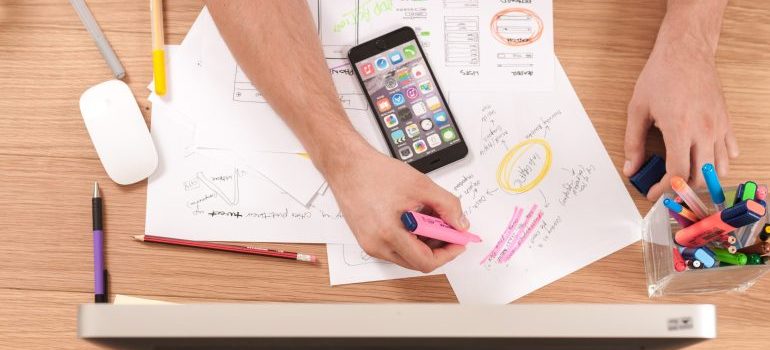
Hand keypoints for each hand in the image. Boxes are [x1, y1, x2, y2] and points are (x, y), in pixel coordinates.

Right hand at [322, 141, 468, 272]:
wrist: (347, 165)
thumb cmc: (375, 173)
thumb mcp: (421, 185)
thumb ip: (447, 206)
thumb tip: (460, 224)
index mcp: (389, 234)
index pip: (426, 262)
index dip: (448, 254)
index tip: (459, 242)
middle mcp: (376, 245)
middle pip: (417, 261)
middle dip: (438, 247)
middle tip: (449, 229)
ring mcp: (370, 244)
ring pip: (406, 255)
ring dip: (424, 242)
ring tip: (430, 218)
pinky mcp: (366, 239)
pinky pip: (394, 247)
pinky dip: (410, 238)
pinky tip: (415, 218)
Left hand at [623, 27, 738, 200]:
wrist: (686, 51)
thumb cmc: (661, 75)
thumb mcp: (637, 109)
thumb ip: (633, 143)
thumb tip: (631, 168)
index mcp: (680, 129)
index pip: (677, 174)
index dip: (664, 190)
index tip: (653, 193)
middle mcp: (703, 131)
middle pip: (700, 177)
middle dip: (682, 189)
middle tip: (666, 187)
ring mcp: (718, 126)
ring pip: (719, 168)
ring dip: (703, 179)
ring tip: (685, 176)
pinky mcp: (726, 120)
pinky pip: (730, 150)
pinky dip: (719, 162)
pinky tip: (704, 159)